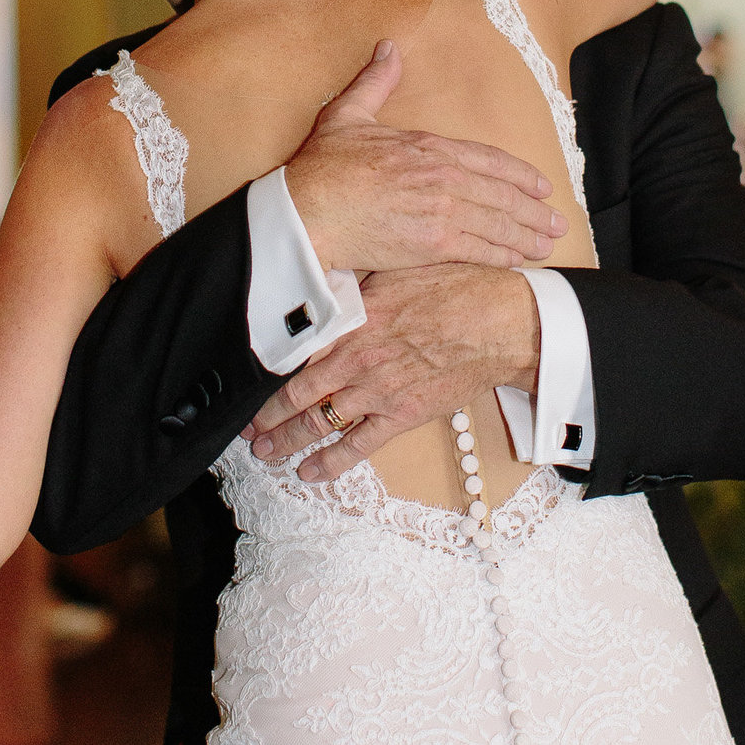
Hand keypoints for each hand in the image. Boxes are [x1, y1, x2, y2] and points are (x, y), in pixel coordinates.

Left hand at [243, 263, 540, 481]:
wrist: (502, 322)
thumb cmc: (456, 288)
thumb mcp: (396, 271)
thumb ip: (357, 287)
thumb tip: (326, 285)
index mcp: (352, 322)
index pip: (294, 350)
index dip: (263, 369)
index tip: (242, 379)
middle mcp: (356, 360)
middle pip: (296, 393)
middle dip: (266, 414)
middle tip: (246, 426)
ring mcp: (377, 392)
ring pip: (318, 422)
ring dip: (287, 441)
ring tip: (265, 452)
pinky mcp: (401, 415)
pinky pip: (357, 446)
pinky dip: (329, 462)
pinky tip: (309, 472)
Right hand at [284, 41, 565, 272]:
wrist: (306, 212)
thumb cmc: (321, 168)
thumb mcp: (347, 115)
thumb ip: (375, 83)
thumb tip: (389, 47)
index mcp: (428, 147)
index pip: (489, 160)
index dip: (519, 174)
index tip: (540, 185)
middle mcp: (443, 177)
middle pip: (502, 194)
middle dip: (534, 209)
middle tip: (557, 221)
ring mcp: (442, 211)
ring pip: (498, 223)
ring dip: (528, 234)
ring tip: (549, 243)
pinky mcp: (433, 244)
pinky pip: (480, 249)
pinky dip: (504, 255)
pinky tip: (520, 260)